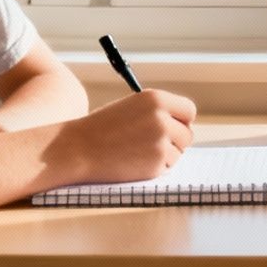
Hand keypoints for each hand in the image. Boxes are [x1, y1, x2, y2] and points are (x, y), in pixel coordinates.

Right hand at [55, 88, 196, 184]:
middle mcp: (162, 118)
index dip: (182, 121)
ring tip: (137, 152)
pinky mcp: (157, 162)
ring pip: (178, 153)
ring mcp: (161, 141)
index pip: (189, 110)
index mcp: (155, 98)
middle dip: (175, 141)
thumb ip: (157, 113)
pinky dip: (154, 168)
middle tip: (154, 145)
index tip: (175, 127)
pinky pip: (167, 167)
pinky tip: (133, 162)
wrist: (78, 149)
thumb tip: (182, 125)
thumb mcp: (131, 108)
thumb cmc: (101, 129)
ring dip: (164, 156)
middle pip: (187, 134)